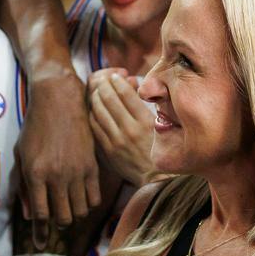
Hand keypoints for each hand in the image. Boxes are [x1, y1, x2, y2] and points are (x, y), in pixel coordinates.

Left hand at [17, 72, 100, 231]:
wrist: (59, 102)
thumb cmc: (34, 128)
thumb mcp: (21, 156)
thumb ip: (23, 187)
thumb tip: (27, 215)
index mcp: (36, 174)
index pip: (40, 214)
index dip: (40, 233)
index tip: (40, 245)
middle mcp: (57, 175)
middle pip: (63, 218)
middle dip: (58, 225)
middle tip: (55, 221)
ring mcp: (77, 171)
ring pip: (80, 211)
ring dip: (73, 215)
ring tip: (68, 208)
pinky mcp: (92, 166)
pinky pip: (94, 198)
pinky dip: (88, 204)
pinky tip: (81, 198)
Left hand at [87, 67, 154, 187]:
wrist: (156, 179)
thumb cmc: (161, 148)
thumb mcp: (160, 125)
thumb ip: (146, 104)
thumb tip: (133, 83)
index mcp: (145, 121)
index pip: (126, 94)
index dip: (117, 81)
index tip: (115, 76)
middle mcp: (130, 129)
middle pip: (109, 99)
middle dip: (104, 86)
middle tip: (102, 80)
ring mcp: (117, 140)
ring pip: (99, 112)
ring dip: (95, 98)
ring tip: (96, 91)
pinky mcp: (108, 150)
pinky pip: (95, 127)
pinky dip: (93, 115)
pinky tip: (94, 109)